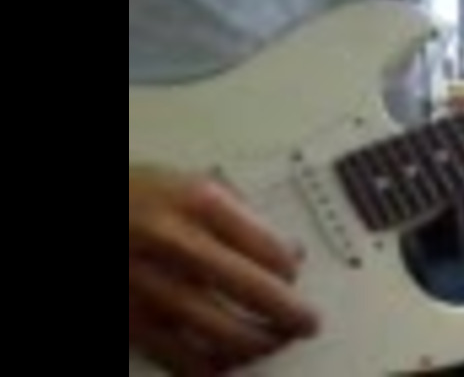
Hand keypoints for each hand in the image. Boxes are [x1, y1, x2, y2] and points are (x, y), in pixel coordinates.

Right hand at [129, 166, 318, 375]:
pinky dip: (209, 367)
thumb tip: (292, 251)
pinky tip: (225, 363)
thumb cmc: (133, 195)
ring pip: (219, 332)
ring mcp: (147, 285)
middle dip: (290, 313)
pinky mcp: (128, 319)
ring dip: (257, 344)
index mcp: (197, 201)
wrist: (79, 213)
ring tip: (272, 342)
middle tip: (307, 322)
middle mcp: (174, 242)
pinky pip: (178, 357)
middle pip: (251, 290)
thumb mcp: (188, 182)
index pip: (267, 246)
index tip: (294, 274)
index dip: (290, 268)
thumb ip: (242, 214)